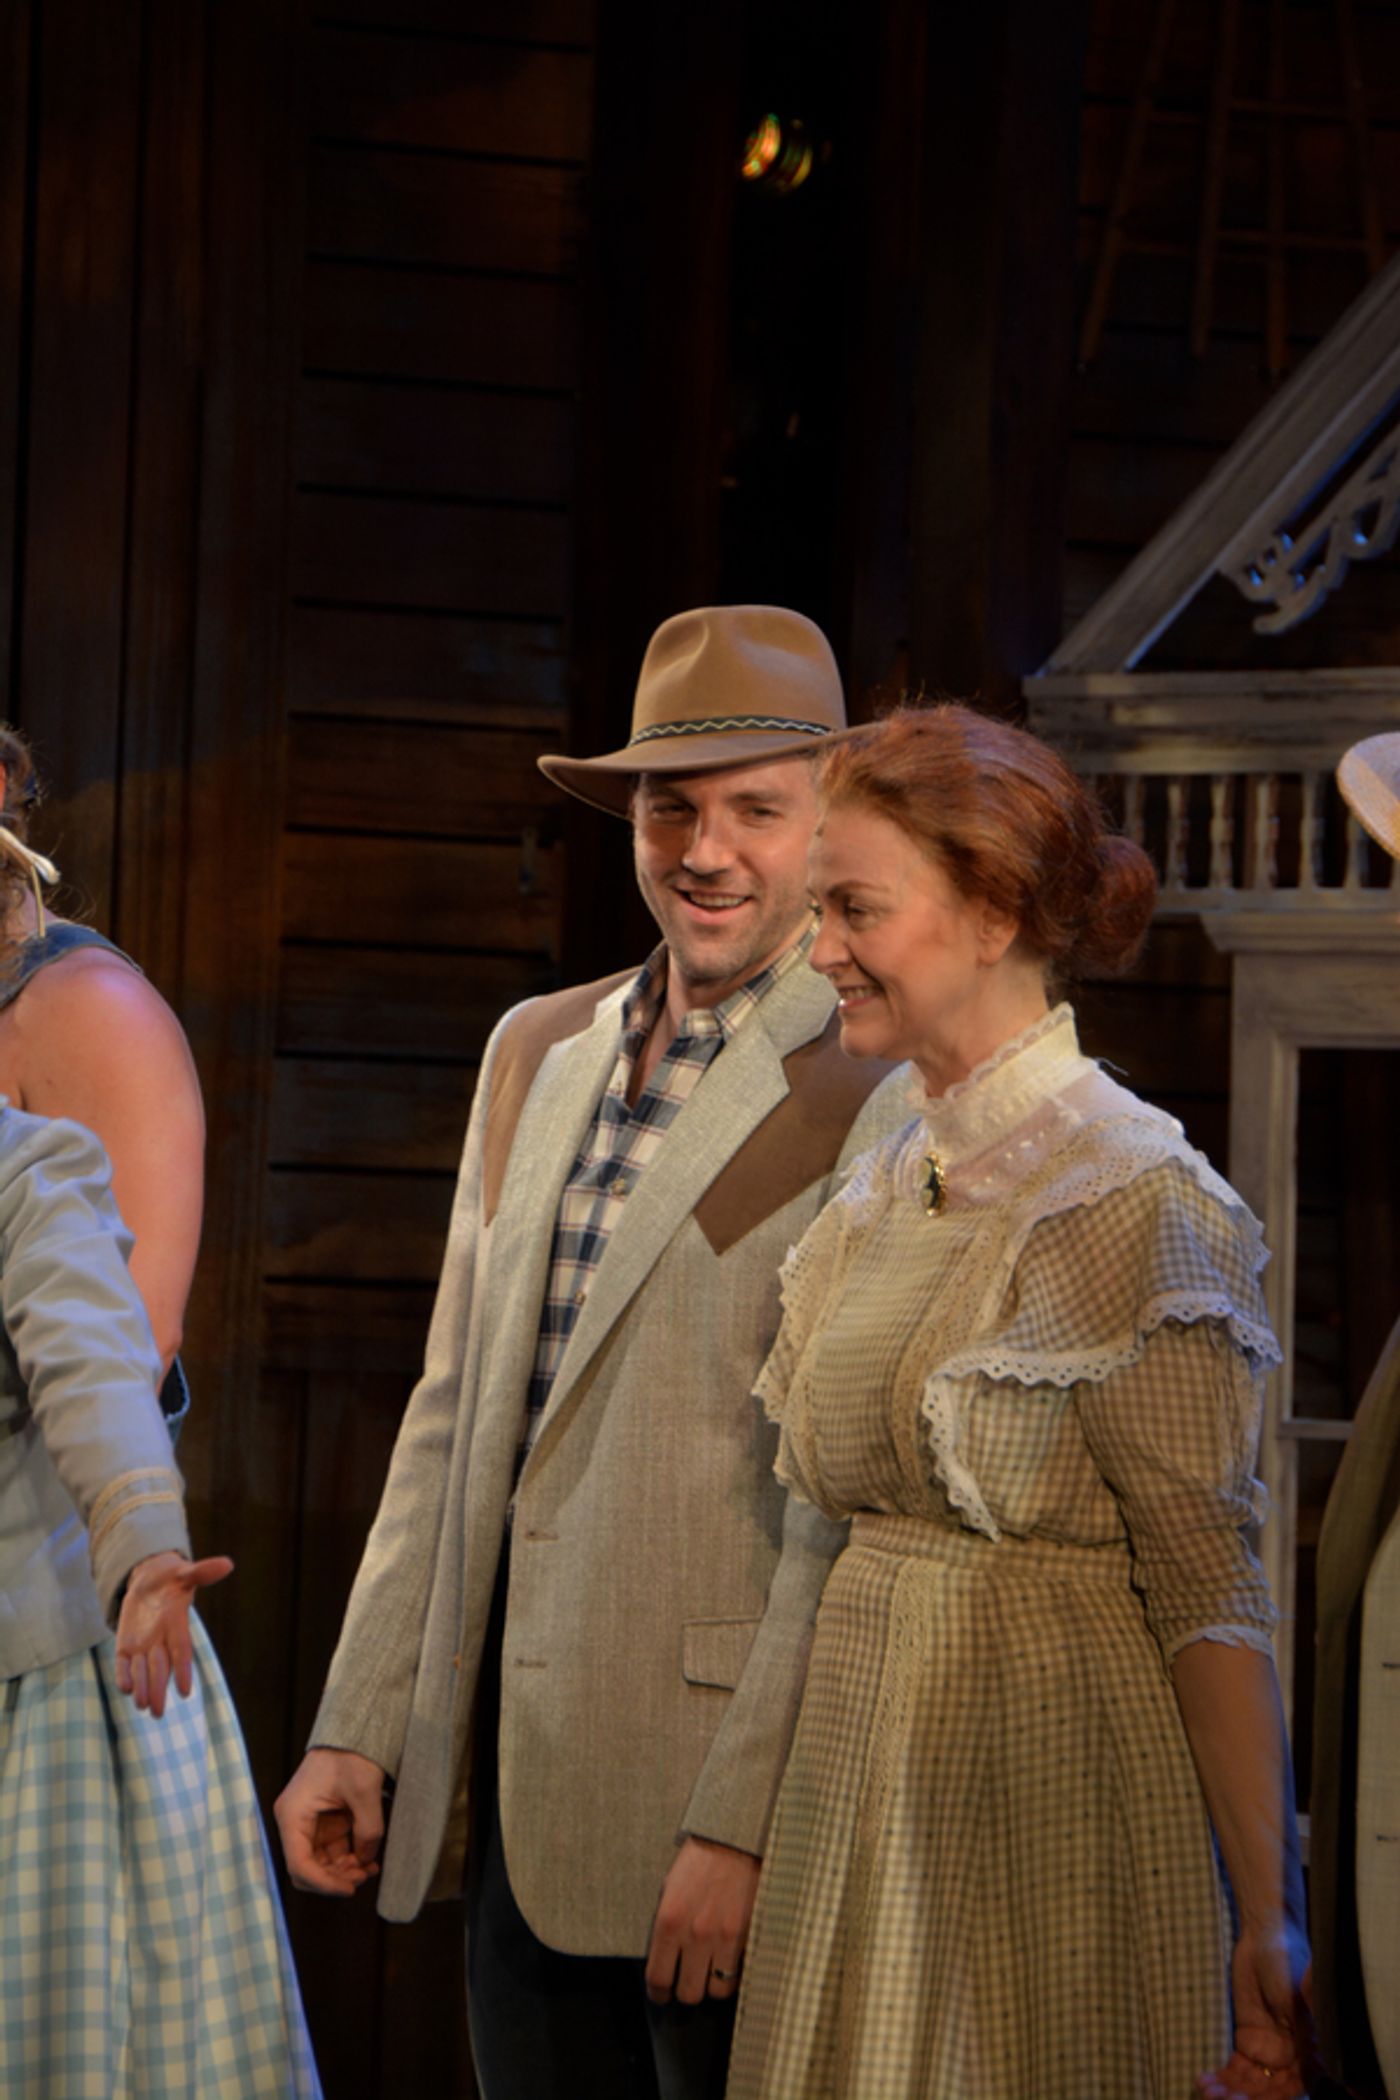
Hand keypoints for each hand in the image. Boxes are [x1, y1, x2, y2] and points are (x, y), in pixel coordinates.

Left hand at [114, 1549, 232, 1717]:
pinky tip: (123, 1688)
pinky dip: (124, 1676)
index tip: (185, 1692)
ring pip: (142, 1671)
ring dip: (141, 1688)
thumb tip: (227, 1564)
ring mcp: (143, 1645)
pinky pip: (124, 1665)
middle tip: (158, 1713)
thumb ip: (202, 1572)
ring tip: (141, 1706)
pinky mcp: (126, 1646)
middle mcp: (161, 1640)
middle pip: (160, 1669)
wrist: (150, 1582)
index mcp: (177, 1626)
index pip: (182, 1651)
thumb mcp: (184, 1573)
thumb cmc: (171, 1578)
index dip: (183, 1670)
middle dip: (158, 1690)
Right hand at [275, 1747, 387, 1897]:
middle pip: (307, 1868)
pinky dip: (349, 1860)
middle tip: (362, 1878)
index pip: (299, 1864)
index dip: (323, 1883)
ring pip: (321, 1863)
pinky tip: (369, 1861)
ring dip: (343, 1872)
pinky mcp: (324, 1822)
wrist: (355, 1730)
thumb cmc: (352, 1753)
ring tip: (369, 1870)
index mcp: (293, 1814)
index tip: (349, 1889)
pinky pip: (332, 1851)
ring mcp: (309, 1824)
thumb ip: (367, 1830)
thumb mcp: (364, 1790)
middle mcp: (295, 1822)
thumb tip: (366, 1861)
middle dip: (334, 1879)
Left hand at [644, 1837, 760, 2005]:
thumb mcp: (670, 1888)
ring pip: (717, 1991)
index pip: (659, 1978)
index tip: (662, 1994)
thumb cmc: (699, 1860)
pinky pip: (740, 1974)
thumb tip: (663, 1960)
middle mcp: (695, 1934)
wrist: (736, 1839)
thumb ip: (666, 1926)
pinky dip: (735, 1974)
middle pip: (689, 1993)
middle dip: (685, 1991)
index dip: (659, 1993)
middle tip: (686, 1982)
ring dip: (712, 1984)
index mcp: (669, 1920)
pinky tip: (729, 1962)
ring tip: (710, 1972)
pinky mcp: (749, 1935)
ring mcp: (725, 1937)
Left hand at [1197, 1929, 1315, 2099]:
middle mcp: (1292, 2057)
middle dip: (1244, 2098)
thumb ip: (1306, 2033)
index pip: (1294, 2087)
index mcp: (1311, 2051)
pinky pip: (1236, 2067)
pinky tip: (1203, 2080)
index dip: (1273, 2099)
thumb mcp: (1298, 1998)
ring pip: (1250, 2084)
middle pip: (1269, 2091)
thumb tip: (1321, 2063)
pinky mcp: (1248, 2040)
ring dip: (1228, 2091)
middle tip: (1221, 2098)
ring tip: (1207, 2091)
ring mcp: (1268, 2050)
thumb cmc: (1288, 1963)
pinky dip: (1221, 2077)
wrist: (1263, 1936)